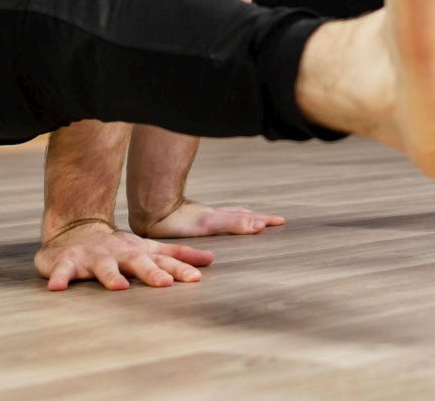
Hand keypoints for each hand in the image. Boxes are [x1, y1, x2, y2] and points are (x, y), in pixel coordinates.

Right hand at [34, 220, 214, 290]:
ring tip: (119, 287)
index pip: (163, 260)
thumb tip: (209, 259)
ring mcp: (93, 257)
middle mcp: (119, 253)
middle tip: (165, 284)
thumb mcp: (147, 248)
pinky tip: (58, 287)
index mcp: (138, 252)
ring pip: (103, 267)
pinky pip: (63, 271)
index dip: (180, 268)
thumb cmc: (118, 247)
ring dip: (111, 276)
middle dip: (151, 273)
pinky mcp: (67, 262)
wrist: (75, 230)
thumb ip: (175, 255)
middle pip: (138, 262)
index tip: (196, 277)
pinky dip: (60, 277)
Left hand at [130, 199, 285, 238]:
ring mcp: (202, 217)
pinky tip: (218, 224)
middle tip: (272, 220)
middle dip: (257, 218)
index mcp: (221, 217)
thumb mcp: (212, 222)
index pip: (248, 218)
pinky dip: (224, 221)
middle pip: (240, 215)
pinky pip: (214, 220)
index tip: (280, 221)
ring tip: (251, 220)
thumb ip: (234, 223)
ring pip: (227, 216)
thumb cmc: (180, 219)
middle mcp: (214, 216)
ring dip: (242, 218)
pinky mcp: (190, 222)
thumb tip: (260, 224)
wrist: (153, 211)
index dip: (263, 220)